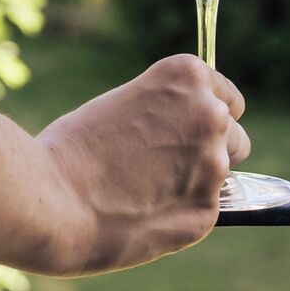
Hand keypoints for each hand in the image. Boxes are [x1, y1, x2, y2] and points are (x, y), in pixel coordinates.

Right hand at [28, 54, 247, 274]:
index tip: (186, 130)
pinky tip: (146, 213)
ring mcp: (214, 166)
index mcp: (187, 77)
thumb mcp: (123, 103)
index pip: (228, 98)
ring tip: (148, 191)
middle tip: (166, 164)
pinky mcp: (208, 212)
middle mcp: (210, 115)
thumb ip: (165, 113)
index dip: (204, 115)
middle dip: (209, 148)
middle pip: (234, 135)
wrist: (55, 199)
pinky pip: (205, 210)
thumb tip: (185, 137)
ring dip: (197, 181)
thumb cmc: (74, 147)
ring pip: (223, 176)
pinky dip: (182, 213)